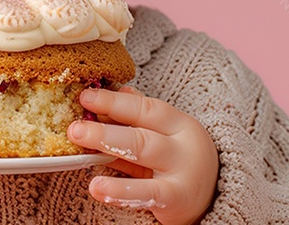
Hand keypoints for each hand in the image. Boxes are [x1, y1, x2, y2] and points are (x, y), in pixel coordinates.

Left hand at [67, 86, 218, 224]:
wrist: (214, 200)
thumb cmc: (179, 162)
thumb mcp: (164, 136)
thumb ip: (138, 117)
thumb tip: (117, 89)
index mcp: (180, 124)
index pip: (146, 108)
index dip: (114, 101)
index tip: (85, 97)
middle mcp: (184, 147)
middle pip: (141, 134)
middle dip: (105, 130)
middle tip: (74, 127)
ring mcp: (182, 175)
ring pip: (144, 157)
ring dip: (109, 150)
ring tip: (81, 149)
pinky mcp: (177, 200)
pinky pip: (146, 193)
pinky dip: (120, 191)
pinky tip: (98, 187)